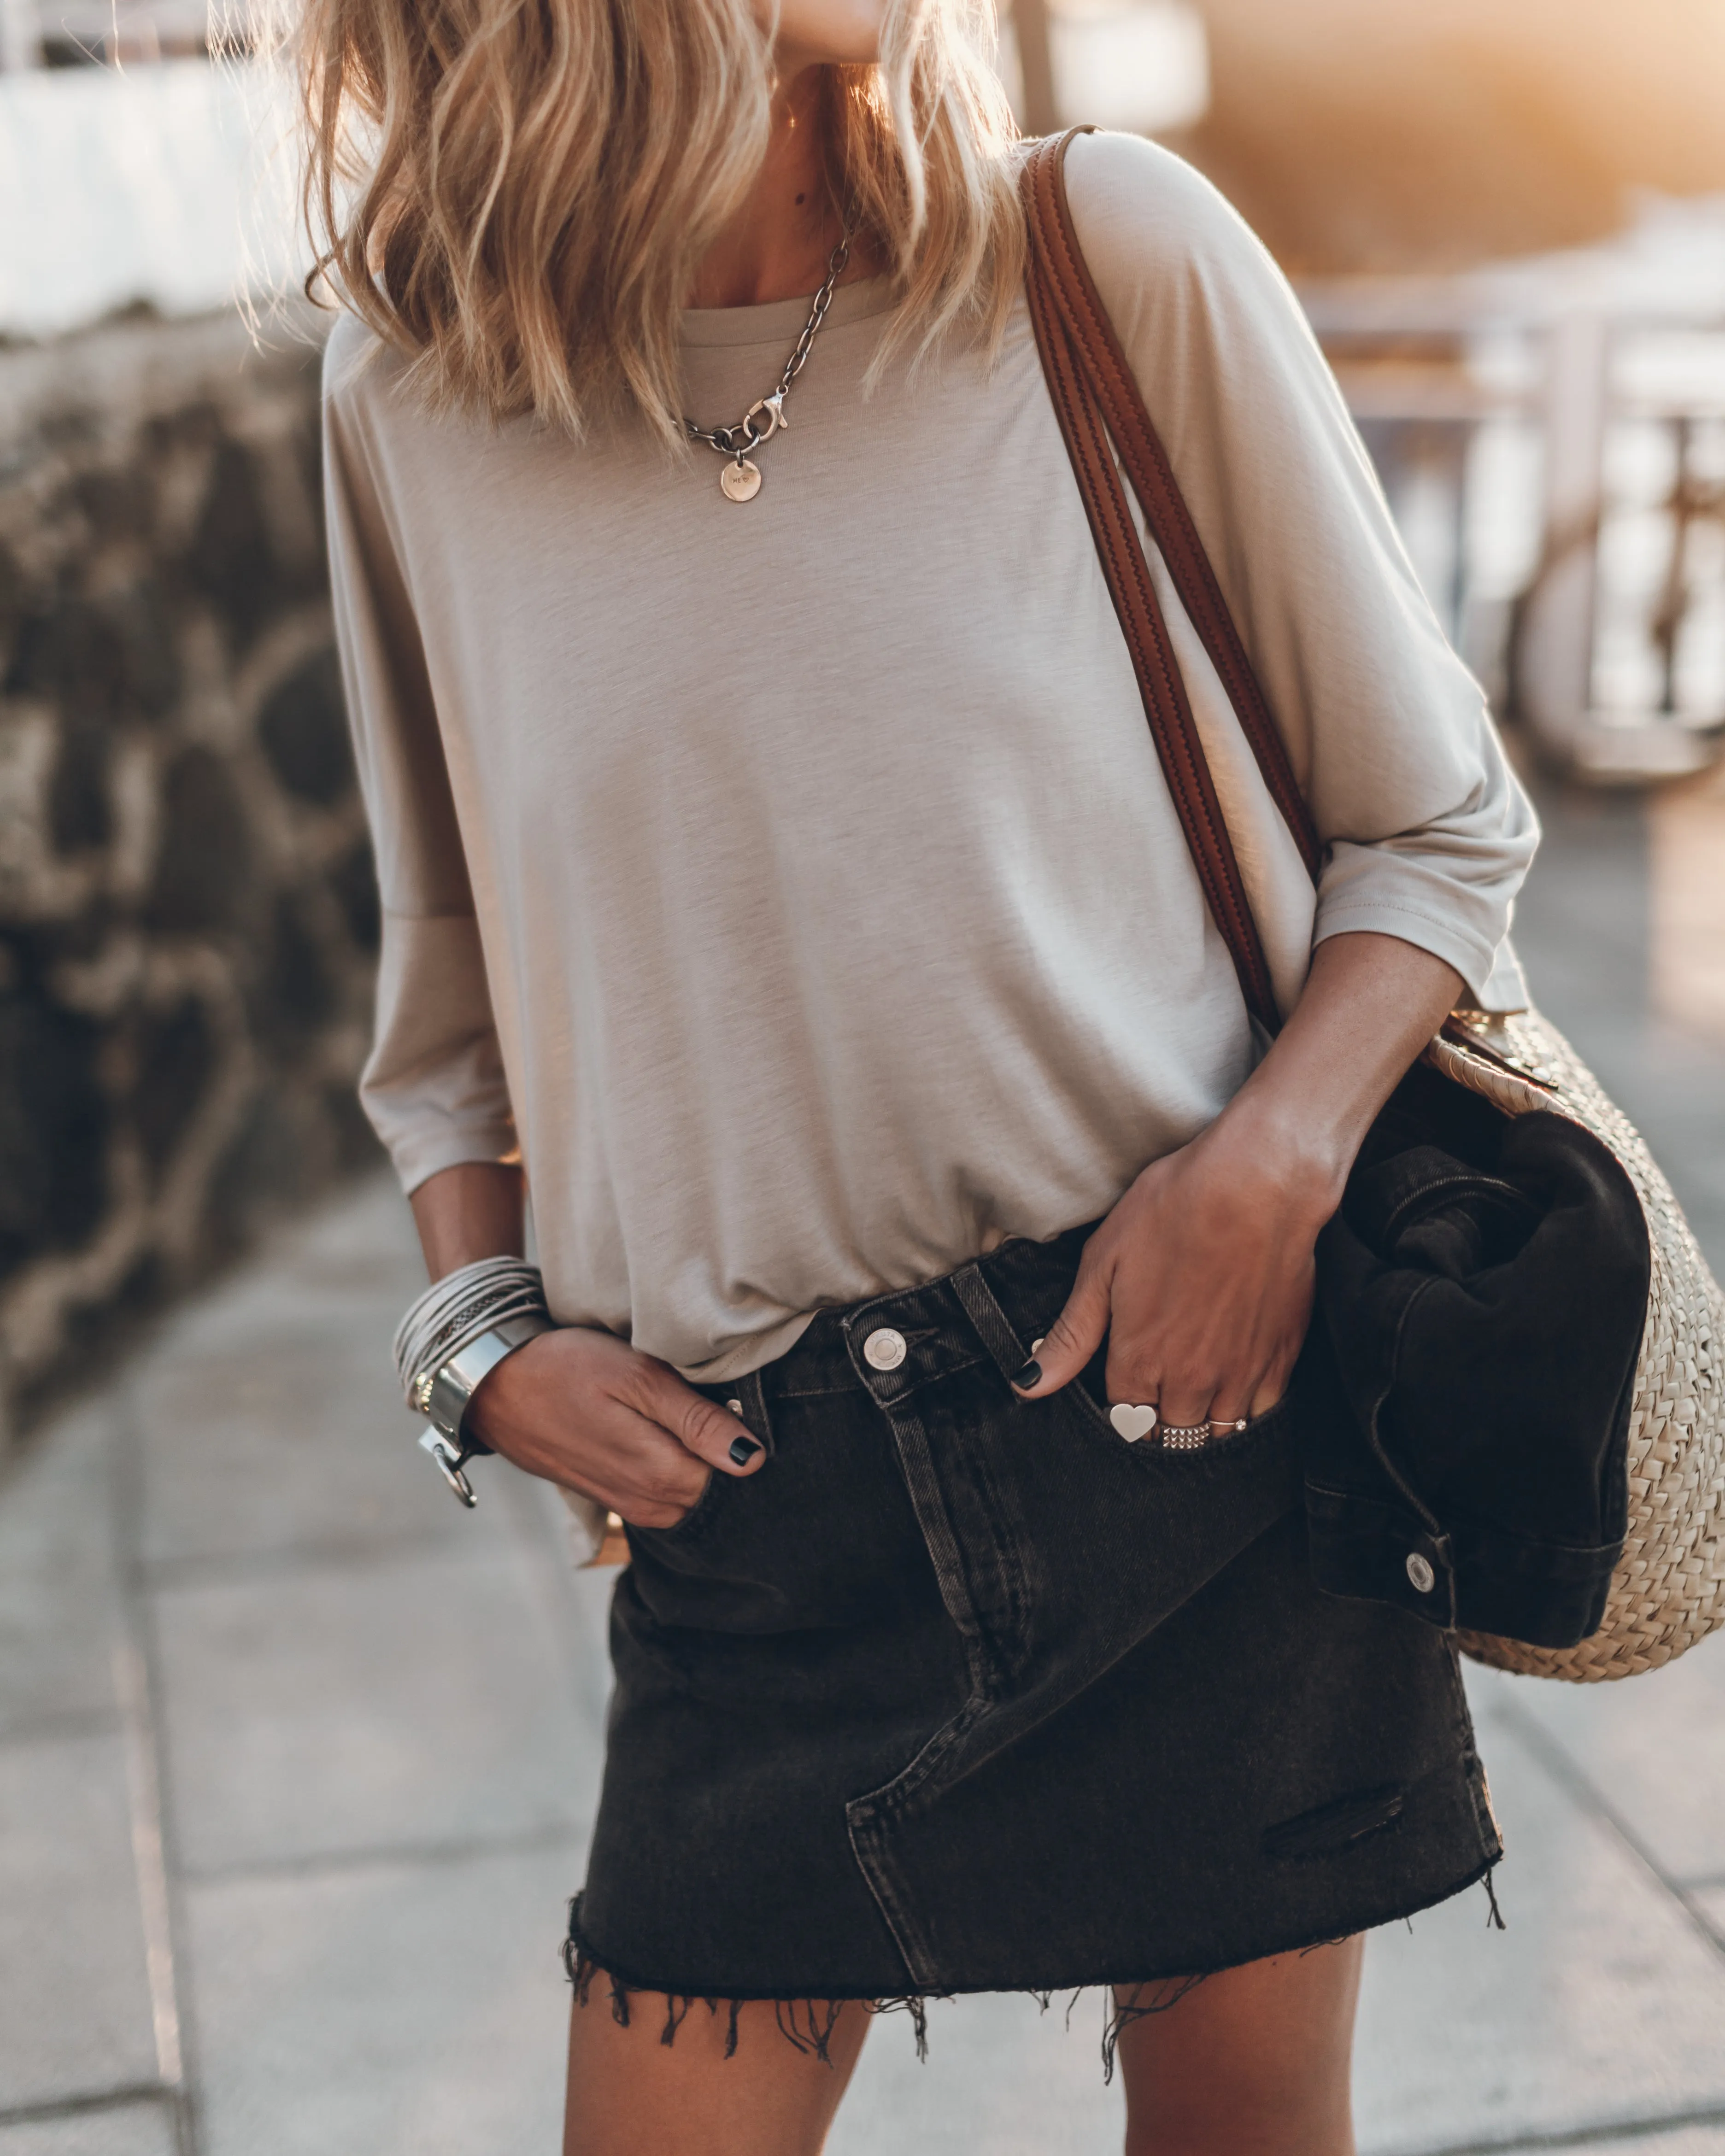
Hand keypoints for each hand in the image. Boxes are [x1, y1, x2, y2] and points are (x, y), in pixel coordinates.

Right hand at [465, 1326, 765, 1526]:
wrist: (496, 1388)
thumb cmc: (567, 1369)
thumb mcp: (637, 1378)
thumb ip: (696, 1420)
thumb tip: (752, 1457)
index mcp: (660, 1473)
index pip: (735, 1474)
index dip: (740, 1437)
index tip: (727, 1401)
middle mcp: (648, 1502)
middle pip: (714, 1488)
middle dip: (720, 1453)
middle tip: (705, 1403)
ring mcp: (627, 1505)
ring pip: (688, 1496)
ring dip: (694, 1463)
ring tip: (678, 1417)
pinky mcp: (611, 1498)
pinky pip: (662, 1498)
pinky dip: (670, 1471)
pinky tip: (659, 1436)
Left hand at [1012, 1108, 1335, 1430]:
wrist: (1259, 1184)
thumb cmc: (1175, 1210)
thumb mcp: (1103, 1263)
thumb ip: (1071, 1335)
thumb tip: (1027, 1385)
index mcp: (1140, 1359)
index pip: (1123, 1420)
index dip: (1120, 1409)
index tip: (1124, 1390)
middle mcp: (1191, 1380)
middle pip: (1170, 1435)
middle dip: (1158, 1422)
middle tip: (1158, 1391)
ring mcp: (1242, 1373)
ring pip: (1216, 1433)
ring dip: (1200, 1421)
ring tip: (1194, 1391)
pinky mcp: (1282, 1358)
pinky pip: (1261, 1413)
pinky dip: (1246, 1407)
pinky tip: (1236, 1380)